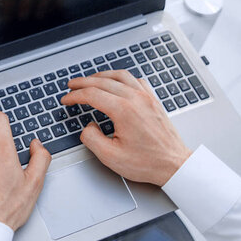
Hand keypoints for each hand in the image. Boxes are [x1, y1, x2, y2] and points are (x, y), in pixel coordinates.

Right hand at [61, 70, 190, 186]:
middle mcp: (136, 98)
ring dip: (101, 75)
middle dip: (83, 82)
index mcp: (124, 110)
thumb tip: (88, 127)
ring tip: (90, 79)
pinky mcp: (153, 100)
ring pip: (120, 75)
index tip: (66, 99)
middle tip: (71, 85)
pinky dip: (121, 78)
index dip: (75, 96)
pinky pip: (135, 80)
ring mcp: (146, 97)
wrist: (174, 164)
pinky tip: (116, 82)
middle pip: (103, 81)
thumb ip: (92, 138)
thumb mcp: (111, 157)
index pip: (92, 94)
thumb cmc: (148, 162)